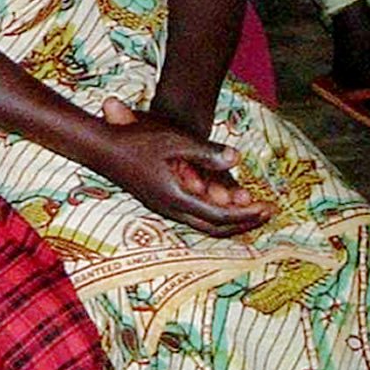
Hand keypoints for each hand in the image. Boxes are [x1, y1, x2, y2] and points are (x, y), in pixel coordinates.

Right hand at [93, 96, 271, 235]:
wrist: (101, 148)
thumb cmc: (136, 141)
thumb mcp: (173, 142)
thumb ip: (206, 152)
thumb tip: (237, 157)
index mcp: (176, 198)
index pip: (220, 216)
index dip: (246, 214)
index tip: (267, 208)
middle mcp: (172, 209)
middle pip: (215, 228)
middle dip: (244, 222)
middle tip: (267, 214)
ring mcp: (165, 208)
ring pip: (205, 225)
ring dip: (231, 219)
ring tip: (252, 211)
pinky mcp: (162, 201)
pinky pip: (196, 216)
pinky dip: (216, 214)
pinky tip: (223, 203)